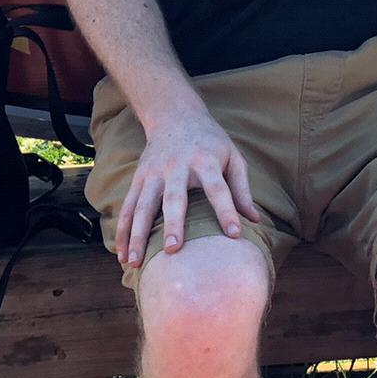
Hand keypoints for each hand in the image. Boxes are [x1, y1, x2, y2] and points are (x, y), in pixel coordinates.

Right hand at [116, 107, 260, 267]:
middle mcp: (176, 166)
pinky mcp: (138, 178)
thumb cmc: (210, 142)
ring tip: (133, 262)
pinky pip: (128, 207)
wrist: (175, 115)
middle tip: (172, 249)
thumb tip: (254, 220)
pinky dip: (122, 230)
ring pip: (142, 206)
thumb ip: (241, 188)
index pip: (218, 188)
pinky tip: (121, 253)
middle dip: (172, 223)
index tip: (234, 234)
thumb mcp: (232, 156)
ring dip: (137, 234)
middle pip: (174, 197)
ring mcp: (153, 172)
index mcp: (205, 161)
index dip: (227, 211)